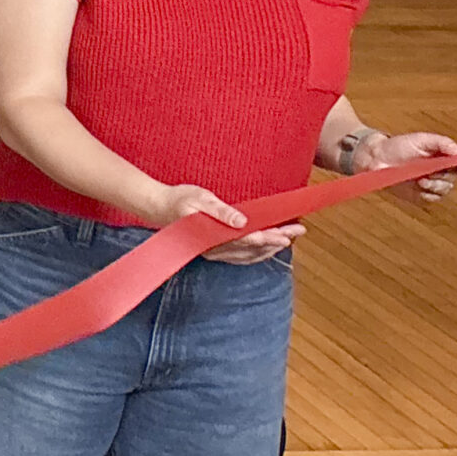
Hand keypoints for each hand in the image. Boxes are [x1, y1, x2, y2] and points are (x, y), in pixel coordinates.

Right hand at [141, 182, 304, 264]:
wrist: (158, 208)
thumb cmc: (179, 200)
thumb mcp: (200, 198)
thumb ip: (221, 211)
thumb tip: (242, 220)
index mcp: (213, 235)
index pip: (248, 239)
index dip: (269, 237)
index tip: (286, 234)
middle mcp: (215, 248)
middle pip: (253, 248)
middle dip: (277, 240)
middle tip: (298, 231)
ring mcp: (214, 252)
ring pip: (249, 255)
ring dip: (270, 248)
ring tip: (289, 238)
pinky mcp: (214, 251)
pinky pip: (240, 257)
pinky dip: (257, 253)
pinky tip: (267, 248)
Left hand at [355, 129, 456, 203]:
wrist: (376, 158)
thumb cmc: (398, 146)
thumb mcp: (421, 139)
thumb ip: (442, 143)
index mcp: (443, 157)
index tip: (454, 164)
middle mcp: (439, 171)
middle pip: (454, 178)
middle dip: (445, 176)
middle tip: (432, 172)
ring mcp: (430, 184)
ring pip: (445, 190)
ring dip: (437, 186)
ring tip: (422, 180)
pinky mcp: (420, 195)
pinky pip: (432, 199)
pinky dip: (429, 195)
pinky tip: (419, 188)